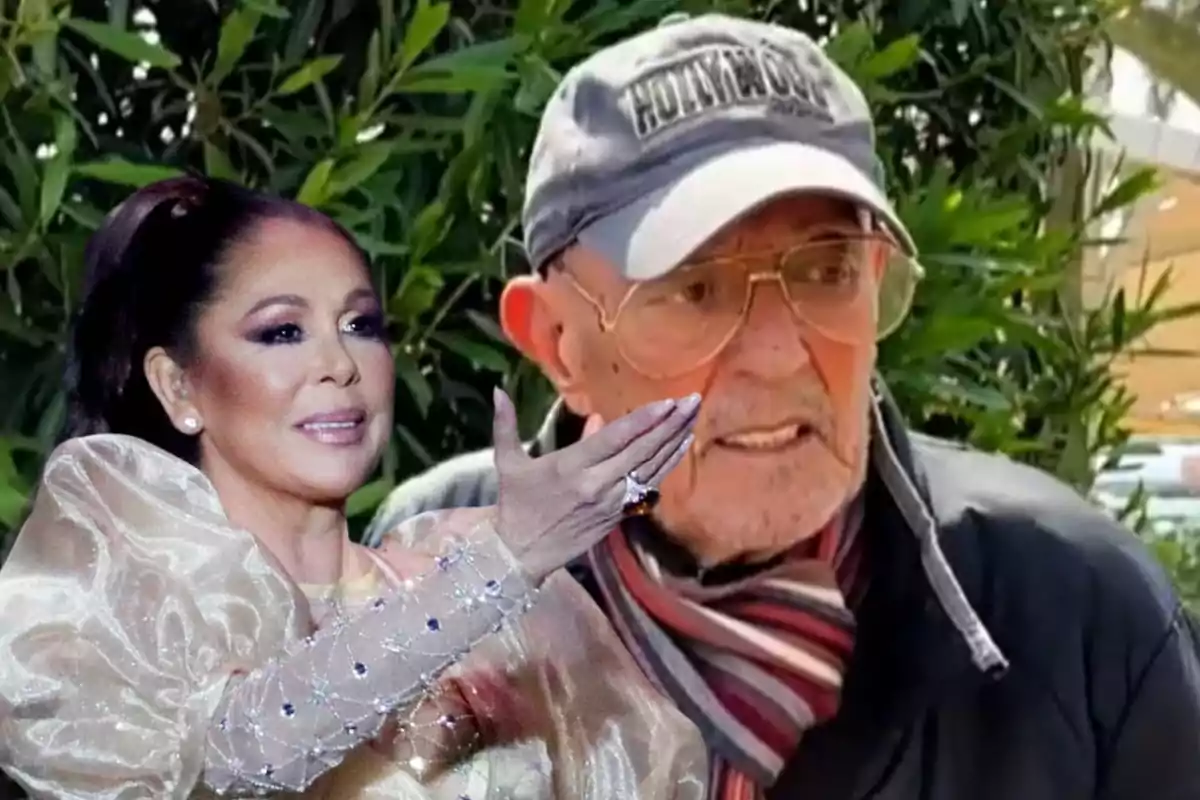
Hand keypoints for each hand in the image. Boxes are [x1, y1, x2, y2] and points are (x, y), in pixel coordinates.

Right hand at [490, 388, 698, 584]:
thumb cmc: (515, 505)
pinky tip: (681, 445)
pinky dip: (667, 465)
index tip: (668, 403)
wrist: (522, 554)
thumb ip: (506, 424)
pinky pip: (649, 487)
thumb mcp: (507, 463)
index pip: (615, 439)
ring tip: (693, 417)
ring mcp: (611, 502)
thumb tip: (499, 390)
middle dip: (670, 425)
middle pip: (642, 451)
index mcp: (570, 466)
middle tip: (692, 400)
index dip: (644, 421)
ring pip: (651, 469)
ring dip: (675, 442)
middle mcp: (596, 484)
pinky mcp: (618, 516)